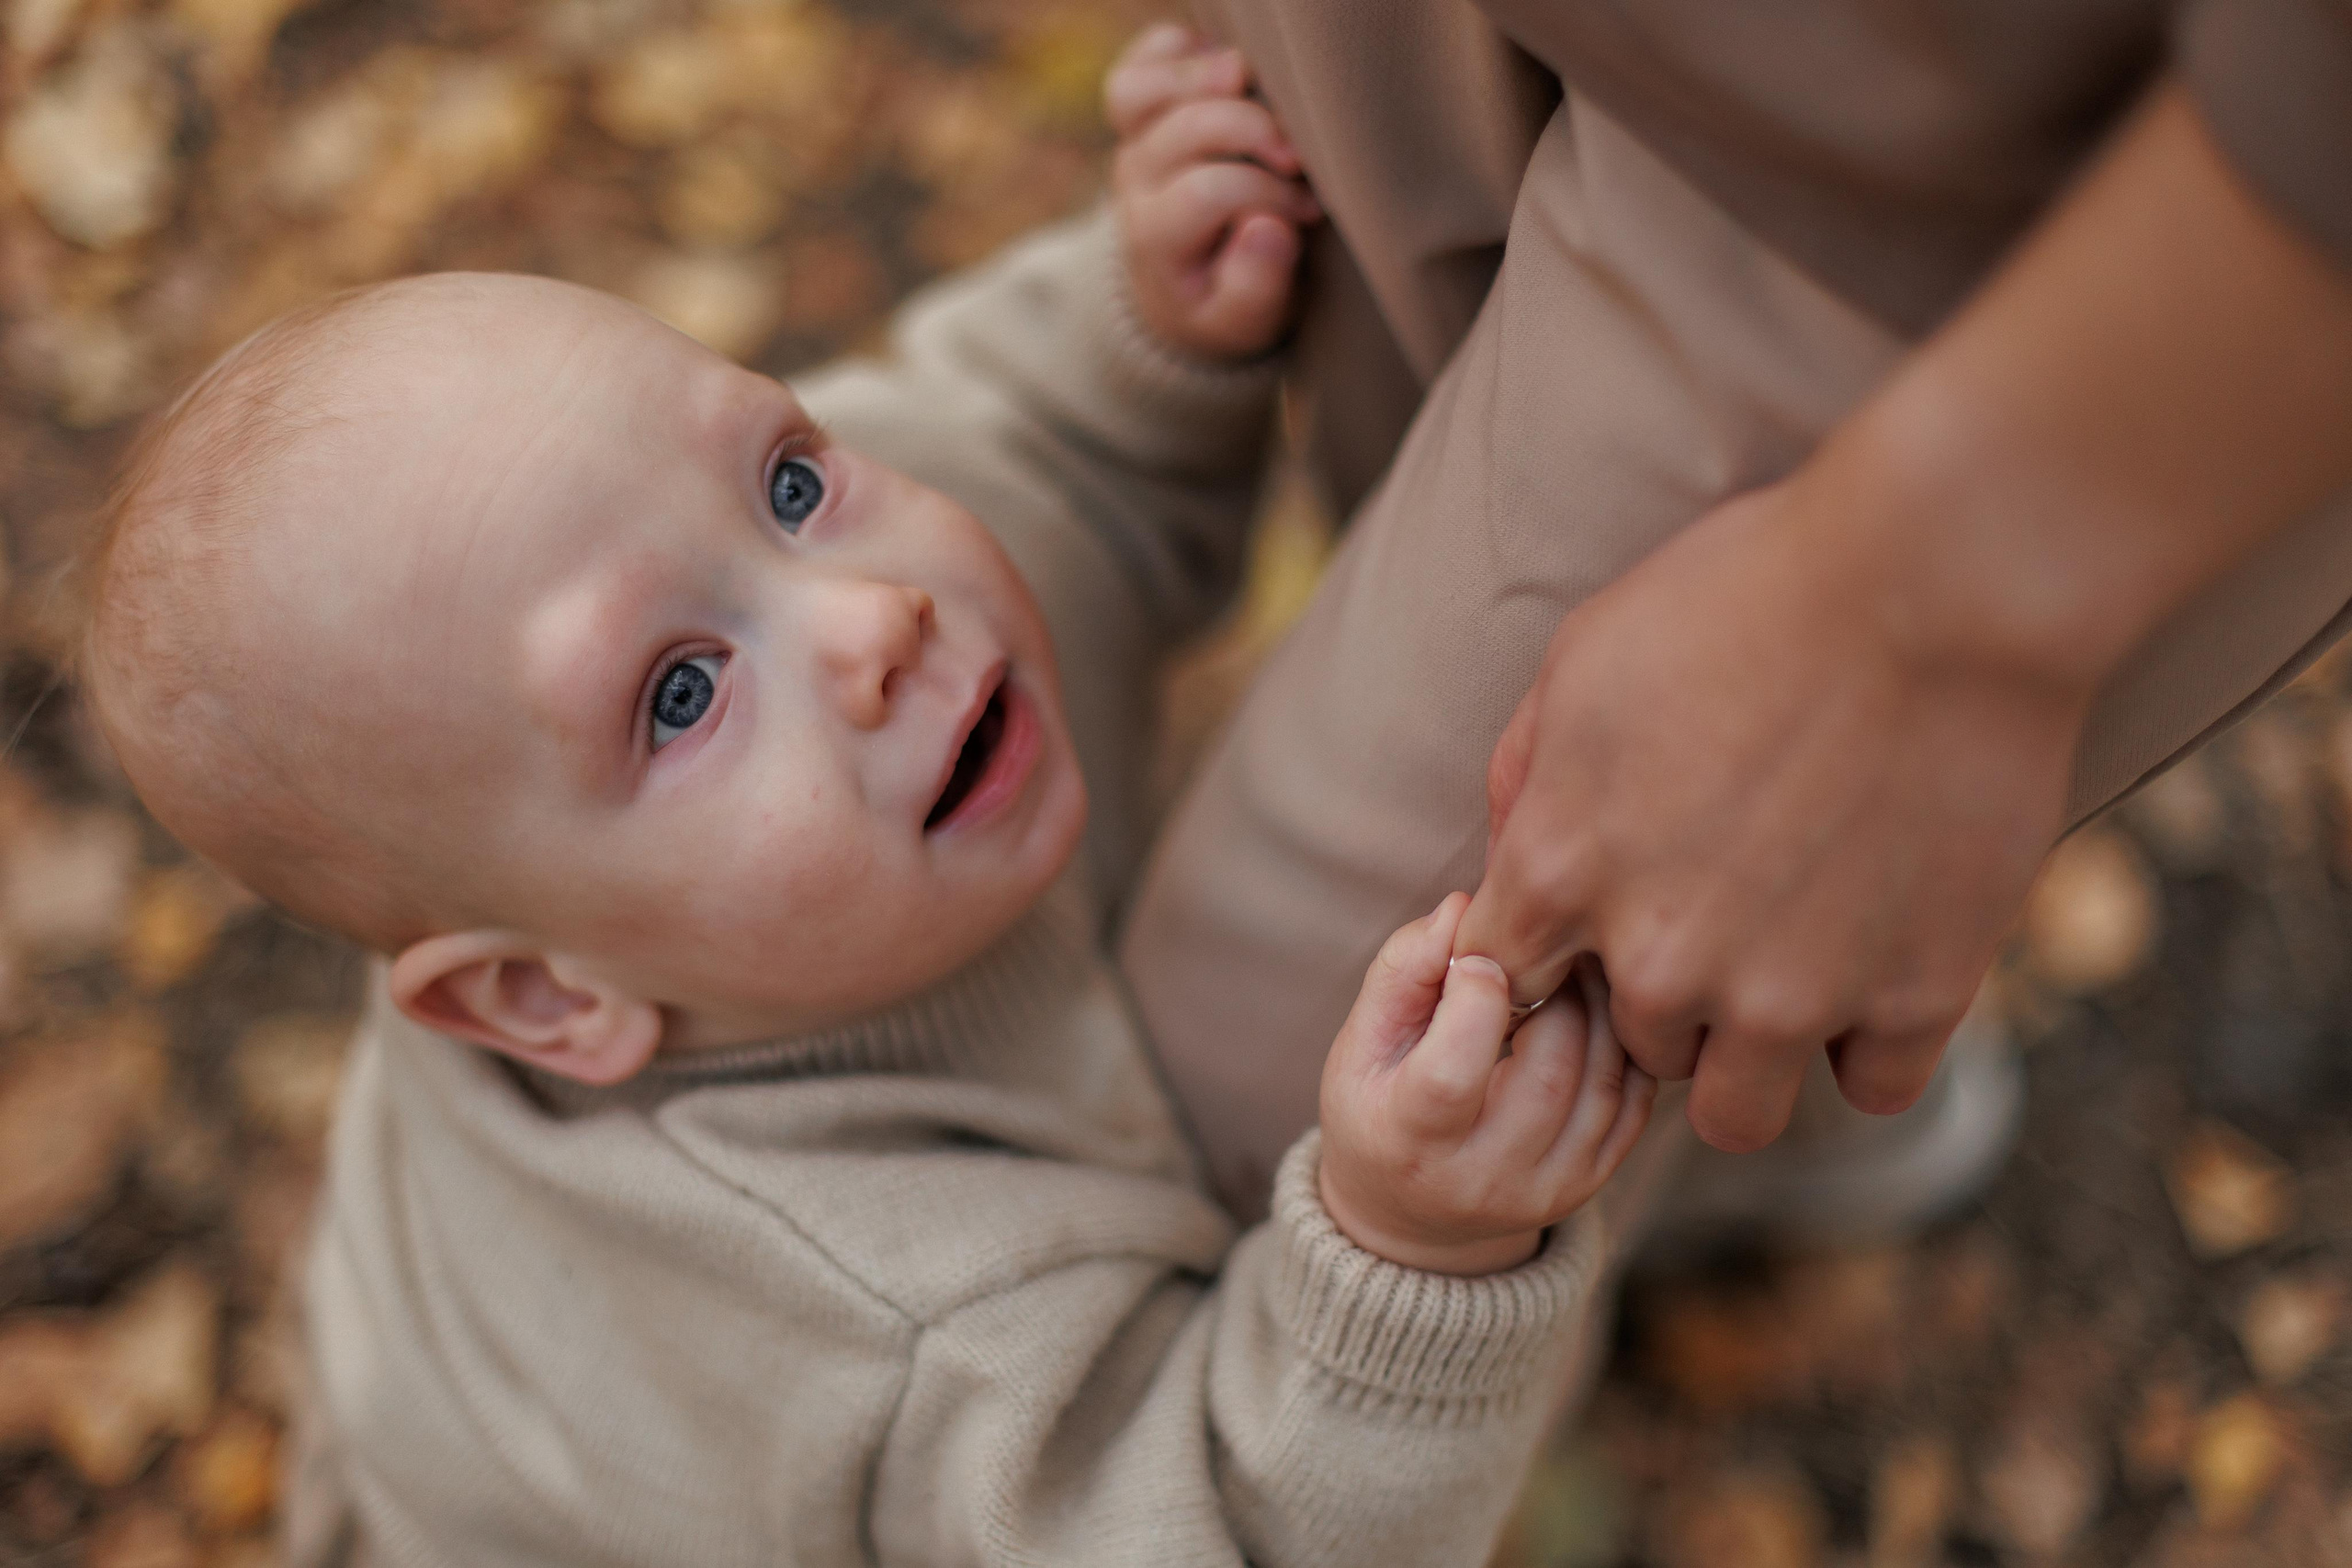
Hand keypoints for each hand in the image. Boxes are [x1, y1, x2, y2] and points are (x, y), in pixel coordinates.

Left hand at [1105, 24, 1320, 361]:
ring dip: (1211, 77)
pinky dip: (1187, 51)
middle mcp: (1137, 181)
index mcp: (1157, 237)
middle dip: (1257, 132)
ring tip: (1260, 92)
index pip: (1209, 191)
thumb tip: (1270, 228)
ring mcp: (1135, 138)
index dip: (1268, 193)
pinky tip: (1233, 76)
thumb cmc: (1227, 301)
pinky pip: (1146, 57)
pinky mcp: (1141, 106)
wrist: (1180, 291)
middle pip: (1188, 127)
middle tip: (1302, 160)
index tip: (1308, 212)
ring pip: (1146, 88)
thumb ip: (1257, 287)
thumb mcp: (1246, 322)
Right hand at [1319, 893, 1655, 1275]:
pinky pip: (1634, 1102)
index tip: (1479, 954)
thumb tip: (1464, 907)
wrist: (1411, 1211)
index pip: (1452, 1071)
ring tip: (1577, 965)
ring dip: (1601, 1007)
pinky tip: (1600, 1009)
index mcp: (1410, 1141)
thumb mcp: (1362, 1042)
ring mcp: (1545, 1189)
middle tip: (1551, 939)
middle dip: (1557, 987)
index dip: (1475, 994)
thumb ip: (1404, 971)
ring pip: (1602, 1080)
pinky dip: (1626, 1043)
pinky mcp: (1588, 1184)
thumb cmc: (1378, 1106)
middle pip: (1548, 1069)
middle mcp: (1482, 1179)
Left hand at [1457, 478, 2085, 1155]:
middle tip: (1730, 907)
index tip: (1604, 917)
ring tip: (1796, 964)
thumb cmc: (1749, 591)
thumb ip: (1526, 772)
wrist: (1938, 577)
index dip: (1553, 954)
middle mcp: (1659, 959)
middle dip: (1665, 992)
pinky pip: (1874, 1088)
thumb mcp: (1585, 654)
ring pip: (1737, 1109)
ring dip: (1753, 1051)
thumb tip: (1506, 853)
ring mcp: (1787, 995)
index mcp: (1558, 872)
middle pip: (1631, 1043)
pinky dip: (1875, 1042)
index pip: (1506, 981)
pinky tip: (1884, 964)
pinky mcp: (1914, 1001)